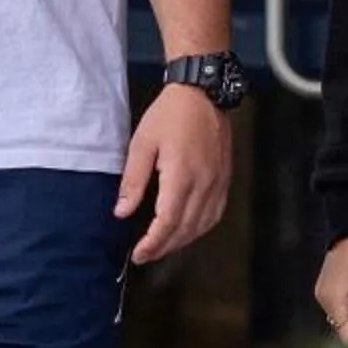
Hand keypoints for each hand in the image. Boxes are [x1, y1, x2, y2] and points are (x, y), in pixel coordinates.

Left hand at [116, 83, 230, 264]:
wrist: (202, 93)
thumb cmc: (169, 115)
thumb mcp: (142, 143)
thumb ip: (133, 181)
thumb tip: (122, 212)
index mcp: (181, 176)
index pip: (167, 223)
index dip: (152, 244)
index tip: (138, 254)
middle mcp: (204, 184)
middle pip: (185, 229)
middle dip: (164, 247)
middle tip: (145, 255)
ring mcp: (218, 183)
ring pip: (202, 225)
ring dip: (182, 241)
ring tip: (162, 246)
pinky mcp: (225, 179)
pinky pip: (215, 214)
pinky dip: (200, 228)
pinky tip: (188, 230)